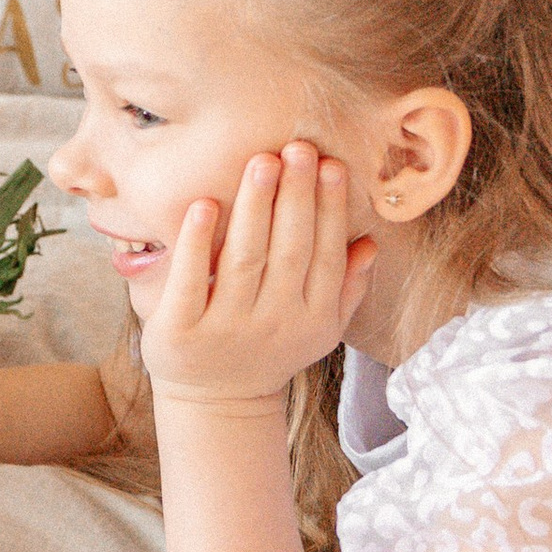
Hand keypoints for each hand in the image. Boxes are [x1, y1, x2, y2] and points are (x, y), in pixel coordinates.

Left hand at [141, 143, 373, 414]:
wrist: (215, 403)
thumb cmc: (268, 350)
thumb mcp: (316, 329)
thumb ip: (345, 287)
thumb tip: (370, 242)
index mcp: (311, 318)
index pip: (325, 255)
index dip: (329, 210)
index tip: (331, 165)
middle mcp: (274, 322)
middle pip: (289, 251)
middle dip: (296, 197)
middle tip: (298, 149)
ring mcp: (227, 329)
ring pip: (246, 259)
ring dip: (255, 207)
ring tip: (262, 162)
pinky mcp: (182, 331)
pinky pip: (193, 280)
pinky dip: (198, 242)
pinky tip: (205, 204)